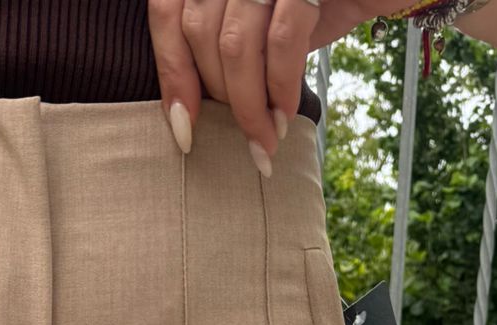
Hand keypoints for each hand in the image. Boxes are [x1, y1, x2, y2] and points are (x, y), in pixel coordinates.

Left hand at [150, 0, 383, 164]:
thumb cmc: (327, 0)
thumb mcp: (268, 21)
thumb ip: (231, 46)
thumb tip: (194, 105)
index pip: (168, 13)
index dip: (172, 72)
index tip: (183, 126)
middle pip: (200, 33)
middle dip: (219, 98)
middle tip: (245, 139)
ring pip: (236, 43)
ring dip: (249, 105)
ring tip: (266, 138)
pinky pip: (281, 41)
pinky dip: (280, 86)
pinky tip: (286, 114)